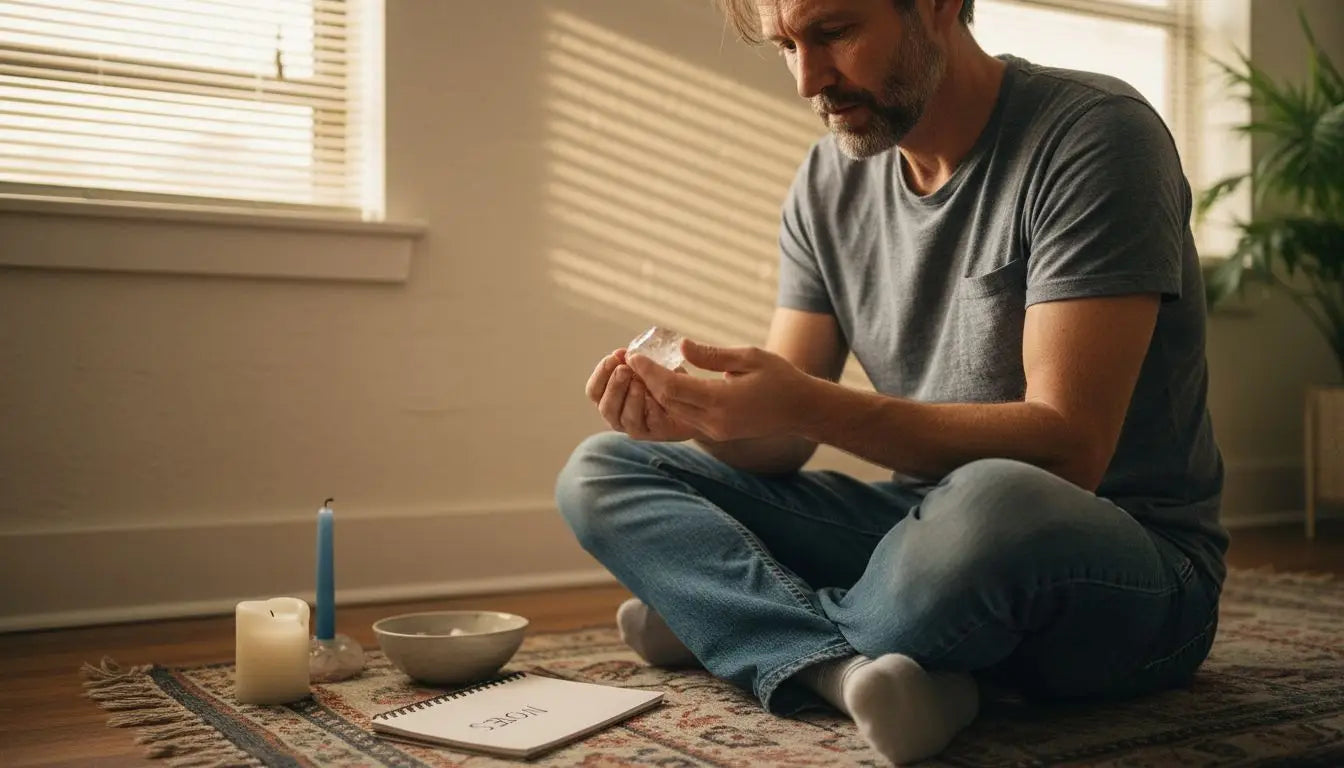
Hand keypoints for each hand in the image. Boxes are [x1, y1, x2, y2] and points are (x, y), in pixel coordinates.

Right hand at [585, 348, 700, 441]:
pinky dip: (651, 411)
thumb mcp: (646, 368)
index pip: (594, 391)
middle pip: (605, 407)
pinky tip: (655, 399)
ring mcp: (637, 428)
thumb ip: (633, 362)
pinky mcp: (657, 433)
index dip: (601, 374)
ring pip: (625, 419)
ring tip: (640, 384)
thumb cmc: (662, 383)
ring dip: (631, 399)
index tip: (613, 357)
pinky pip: (650, 425)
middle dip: (614, 386)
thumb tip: (622, 353)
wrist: (691, 401)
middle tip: (625, 369)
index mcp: (611, 399)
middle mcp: (618, 416)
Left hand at [627, 339, 821, 441]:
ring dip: (655, 393)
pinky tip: (663, 384)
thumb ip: (712, 355)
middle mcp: (714, 421)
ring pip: (673, 411)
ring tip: (642, 371)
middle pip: (667, 402)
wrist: (801, 410)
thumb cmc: (779, 377)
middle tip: (631, 360)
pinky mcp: (716, 433)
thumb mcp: (749, 357)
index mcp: (722, 401)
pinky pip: (684, 417)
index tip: (634, 355)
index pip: (673, 386)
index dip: (649, 371)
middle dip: (646, 382)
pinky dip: (670, 401)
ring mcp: (715, 430)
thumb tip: (681, 347)